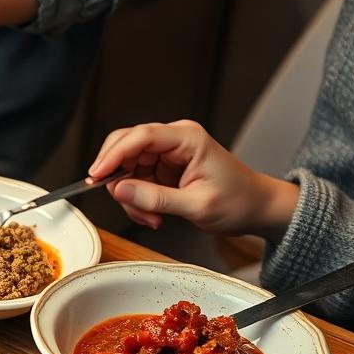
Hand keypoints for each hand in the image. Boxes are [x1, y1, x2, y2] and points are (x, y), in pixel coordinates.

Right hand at [88, 120, 299, 237]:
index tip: (97, 175)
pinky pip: (134, 179)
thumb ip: (155, 198)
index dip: (113, 155)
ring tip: (150, 217)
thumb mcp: (197, 205)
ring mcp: (166, 153)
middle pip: (126, 147)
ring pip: (126, 167)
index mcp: (187, 138)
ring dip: (130, 195)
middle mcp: (174, 140)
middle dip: (119, 177)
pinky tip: (153, 214)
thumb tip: (119, 190)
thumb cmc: (238, 201)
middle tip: (123, 201)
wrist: (256, 209)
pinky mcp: (162, 167)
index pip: (140, 137)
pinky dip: (137, 200)